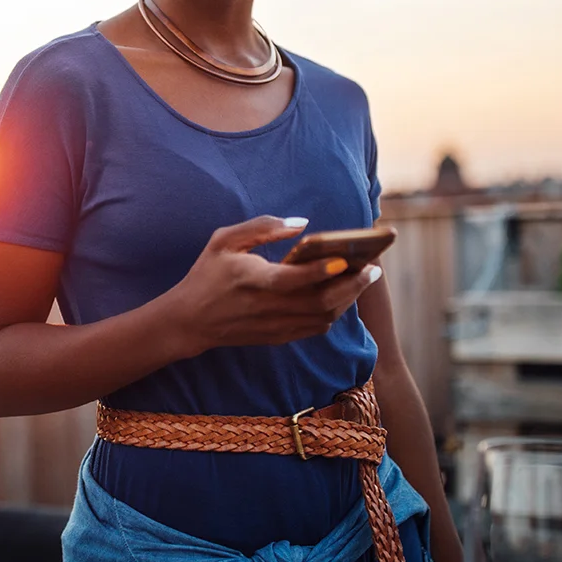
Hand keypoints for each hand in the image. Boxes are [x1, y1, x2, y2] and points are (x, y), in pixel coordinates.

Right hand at [162, 215, 383, 356]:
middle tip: (373, 268)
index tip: (346, 259)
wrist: (188, 321)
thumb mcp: (224, 240)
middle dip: (352, 286)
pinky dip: (335, 313)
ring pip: (323, 318)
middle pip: (320, 303)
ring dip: (348, 300)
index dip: (322, 271)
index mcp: (253, 280)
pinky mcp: (278, 337)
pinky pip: (315, 328)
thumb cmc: (206, 274)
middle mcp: (268, 307)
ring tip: (364, 279)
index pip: (295, 279)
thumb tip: (301, 224)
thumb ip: (262, 227)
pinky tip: (343, 296)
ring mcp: (275, 326)